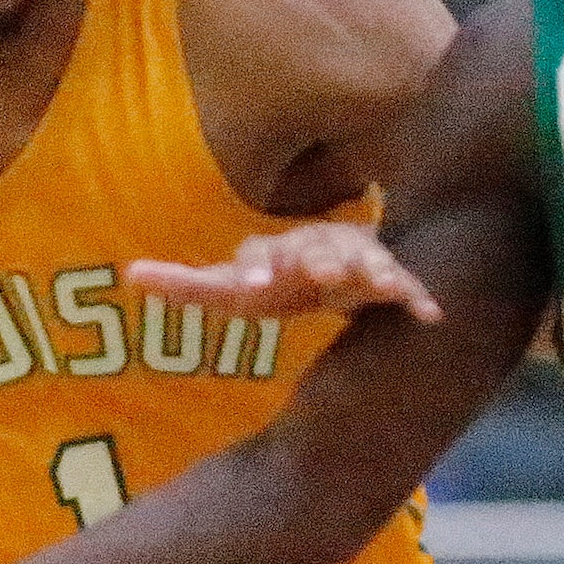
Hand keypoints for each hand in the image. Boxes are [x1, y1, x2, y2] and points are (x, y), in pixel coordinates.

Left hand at [125, 222, 440, 323]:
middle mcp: (316, 247)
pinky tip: (431, 315)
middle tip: (321, 272)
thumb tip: (132, 273)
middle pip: (316, 248)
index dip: (256, 265)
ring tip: (378, 281)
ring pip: (364, 258)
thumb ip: (187, 285)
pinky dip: (417, 297)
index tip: (254, 283)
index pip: (259, 251)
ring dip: (371, 267)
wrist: (338, 265)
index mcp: (274, 251)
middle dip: (318, 258)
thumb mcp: (233, 289)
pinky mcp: (389, 280)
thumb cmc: (278, 281)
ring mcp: (356, 260)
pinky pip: (405, 285)